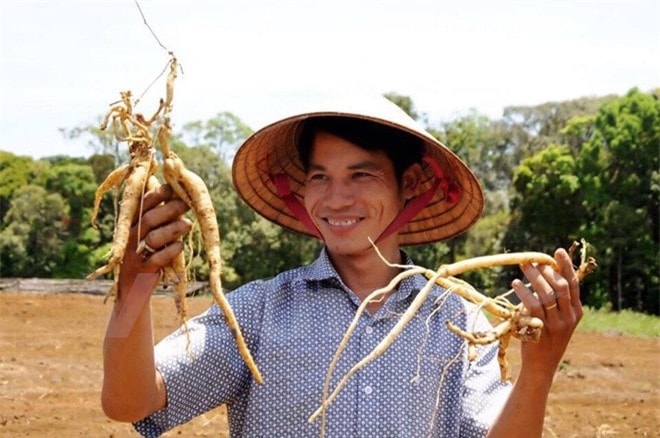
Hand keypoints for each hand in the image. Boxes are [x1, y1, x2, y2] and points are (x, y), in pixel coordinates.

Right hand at [118, 184, 191, 291]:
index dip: (156, 195)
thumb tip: (177, 195)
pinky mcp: (142, 270)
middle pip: (148, 219)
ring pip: (153, 238)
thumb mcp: (149, 235)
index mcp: (131, 225)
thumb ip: (160, 218)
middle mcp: (130, 237)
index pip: (141, 206)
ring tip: (189, 224)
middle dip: (168, 209)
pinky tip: (180, 246)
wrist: (133, 290)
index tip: (171, 187)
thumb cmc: (146, 255)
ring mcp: (134, 254)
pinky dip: (170, 251)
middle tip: (187, 203)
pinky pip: (157, 259)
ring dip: (172, 229)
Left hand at [512, 248, 582, 378]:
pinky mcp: (542, 330)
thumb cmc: (546, 337)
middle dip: (546, 270)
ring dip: (533, 277)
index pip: (573, 284)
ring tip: (522, 266)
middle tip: (532, 260)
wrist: (541, 365)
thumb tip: (544, 272)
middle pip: (560, 286)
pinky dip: (524, 291)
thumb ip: (556, 300)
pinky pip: (533, 305)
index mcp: (576, 312)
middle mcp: (569, 317)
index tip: (557, 251)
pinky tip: (516, 283)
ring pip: (547, 294)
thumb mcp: (558, 319)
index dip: (566, 266)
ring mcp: (557, 324)